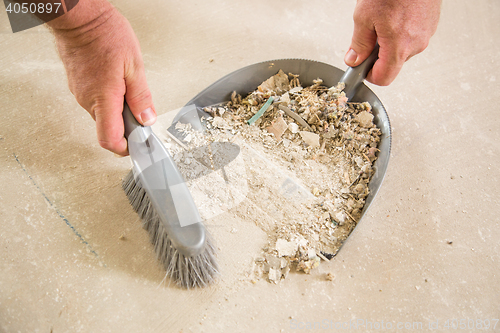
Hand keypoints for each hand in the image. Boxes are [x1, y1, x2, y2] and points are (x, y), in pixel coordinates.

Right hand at [50, 0, 155, 154]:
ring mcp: (80, 93)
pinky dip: (109, 98)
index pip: (109, 139)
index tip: (137, 144)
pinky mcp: (77, 86)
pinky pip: (96, 101)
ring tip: (128, 88)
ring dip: (118, 109)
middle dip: (126, 125)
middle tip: (141, 112)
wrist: (80, 17)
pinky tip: (116, 82)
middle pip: (108, 127)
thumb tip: (147, 119)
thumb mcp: (134, 65)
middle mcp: (88, 100)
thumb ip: (141, 96)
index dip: (124, 148)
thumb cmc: (105, 35)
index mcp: (103, 98)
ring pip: (102, 114)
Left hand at [345, 0, 440, 85]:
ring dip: (389, 42)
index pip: (384, 78)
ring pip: (402, 50)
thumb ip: (358, 43)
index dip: (369, 75)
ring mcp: (426, 34)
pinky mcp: (431, 25)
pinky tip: (394, 16)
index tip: (361, 68)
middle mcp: (416, 44)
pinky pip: (412, 37)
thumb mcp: (363, 16)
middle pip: (393, 64)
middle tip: (368, 36)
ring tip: (382, 20)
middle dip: (377, 56)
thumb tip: (354, 60)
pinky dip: (400, 32)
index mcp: (399, 45)